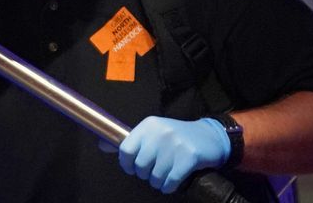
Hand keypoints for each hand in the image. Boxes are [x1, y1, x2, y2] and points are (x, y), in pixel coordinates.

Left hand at [117, 116, 231, 193]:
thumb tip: (102, 146)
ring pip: (155, 175)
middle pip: (141, 164)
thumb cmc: (176, 137)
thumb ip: (130, 141)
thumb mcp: (153, 133)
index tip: (131, 168)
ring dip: (157, 182)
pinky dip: (168, 187)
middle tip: (150, 174)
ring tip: (161, 179)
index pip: (126, 148)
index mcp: (148, 125)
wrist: (210, 137)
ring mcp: (176, 145)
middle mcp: (160, 133)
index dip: (126, 163)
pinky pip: (171, 180)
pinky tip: (170, 185)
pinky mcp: (190, 157)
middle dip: (144, 174)